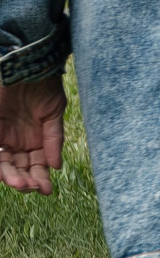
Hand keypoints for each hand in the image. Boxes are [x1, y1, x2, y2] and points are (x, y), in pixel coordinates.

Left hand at [0, 74, 63, 192]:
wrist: (27, 67)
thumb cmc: (44, 88)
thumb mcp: (54, 114)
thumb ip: (53, 140)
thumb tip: (56, 166)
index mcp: (35, 139)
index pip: (36, 165)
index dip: (40, 178)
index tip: (46, 190)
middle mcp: (17, 141)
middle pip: (19, 168)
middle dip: (25, 181)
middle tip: (31, 188)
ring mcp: (3, 137)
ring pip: (4, 164)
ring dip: (11, 177)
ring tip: (20, 185)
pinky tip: (6, 174)